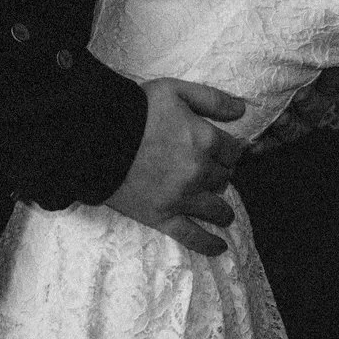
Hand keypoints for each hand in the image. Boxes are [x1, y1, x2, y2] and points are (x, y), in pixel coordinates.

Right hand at [104, 77, 249, 255]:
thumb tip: (242, 109)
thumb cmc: (136, 110)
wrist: (96, 137)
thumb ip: (211, 99)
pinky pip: (192, 236)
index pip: (232, 150)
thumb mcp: (175, 90)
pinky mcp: (162, 217)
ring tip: (223, 213)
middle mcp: (198, 171)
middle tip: (212, 175)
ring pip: (215, 208)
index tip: (223, 153)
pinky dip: (208, 244)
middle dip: (220, 175)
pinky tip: (219, 248)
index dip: (229, 151)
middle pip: (224, 178)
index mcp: (205, 139)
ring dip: (222, 210)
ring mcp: (181, 197)